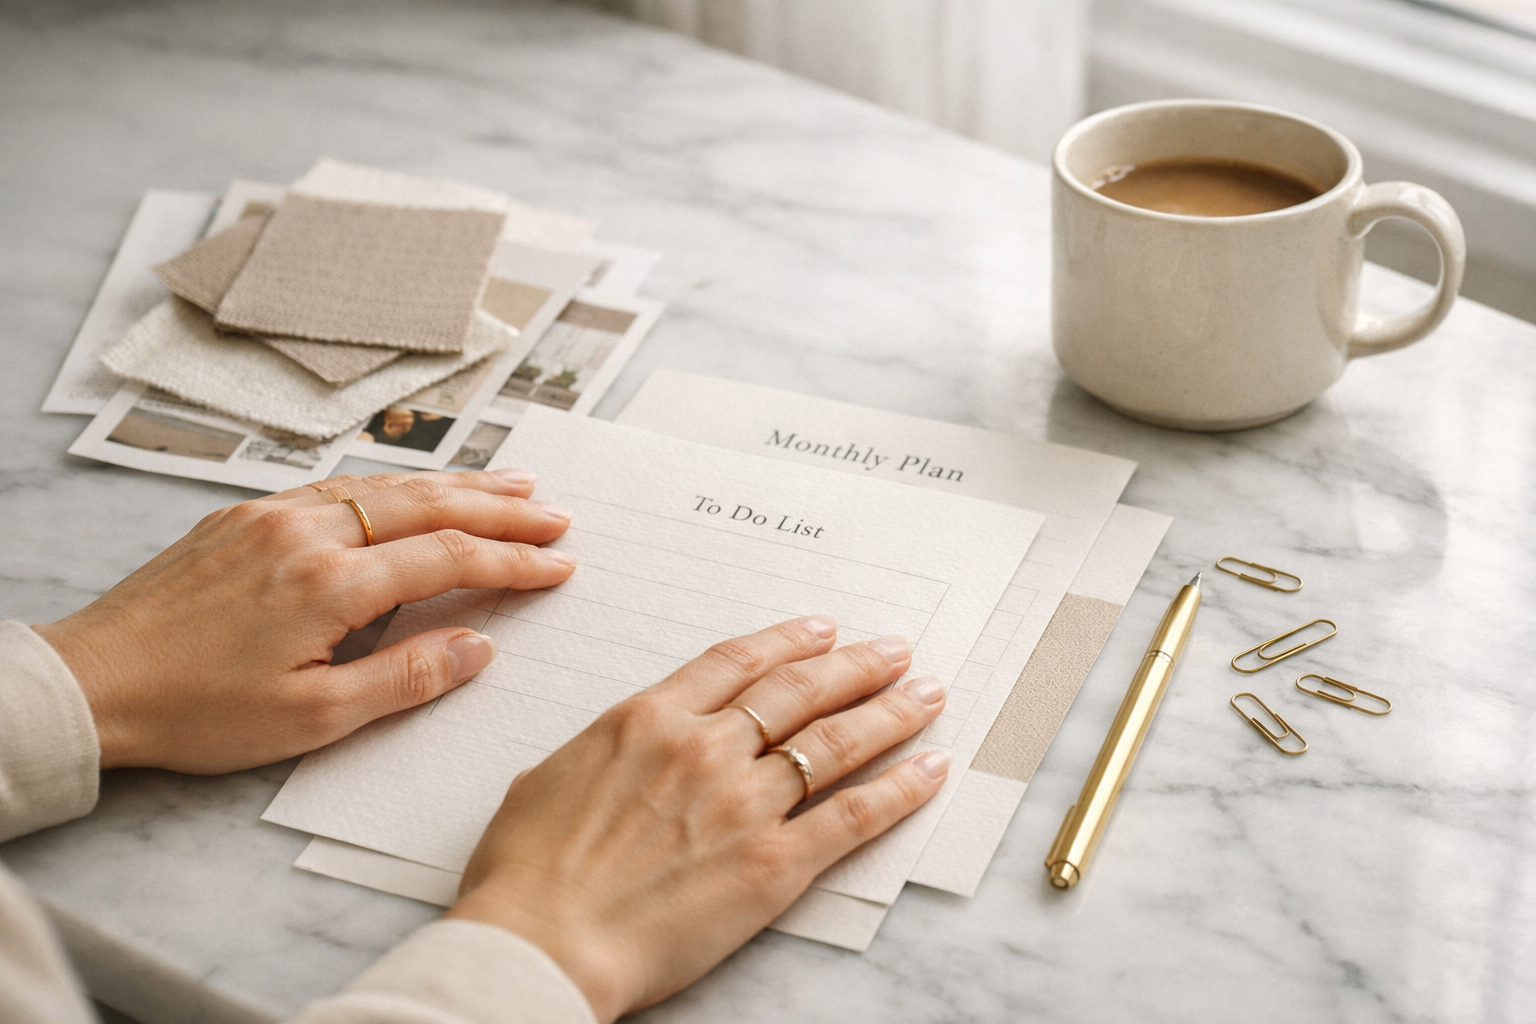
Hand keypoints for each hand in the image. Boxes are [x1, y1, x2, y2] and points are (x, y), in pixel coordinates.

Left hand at [34, 469, 574, 772]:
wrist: (94, 681)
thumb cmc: (197, 711)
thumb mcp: (311, 717)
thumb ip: (405, 677)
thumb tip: (480, 646)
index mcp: (330, 583)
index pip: (448, 558)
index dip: (512, 562)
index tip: (558, 564)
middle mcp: (307, 532)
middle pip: (429, 504)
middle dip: (499, 508)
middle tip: (553, 512)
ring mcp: (273, 515)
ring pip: (385, 485)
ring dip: (454, 484)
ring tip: (506, 485)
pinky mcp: (245, 516)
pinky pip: (337, 485)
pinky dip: (392, 483)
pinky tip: (412, 488)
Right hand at [448, 616, 949, 1020]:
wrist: (542, 943)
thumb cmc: (526, 874)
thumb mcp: (547, 779)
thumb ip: (601, 753)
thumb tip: (618, 751)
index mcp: (648, 720)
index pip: (737, 662)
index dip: (788, 641)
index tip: (821, 630)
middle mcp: (705, 747)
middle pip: (799, 690)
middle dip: (854, 665)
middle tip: (893, 651)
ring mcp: (745, 802)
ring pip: (835, 740)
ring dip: (890, 712)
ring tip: (925, 693)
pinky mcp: (774, 863)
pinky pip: (854, 815)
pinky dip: (901, 789)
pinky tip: (931, 769)